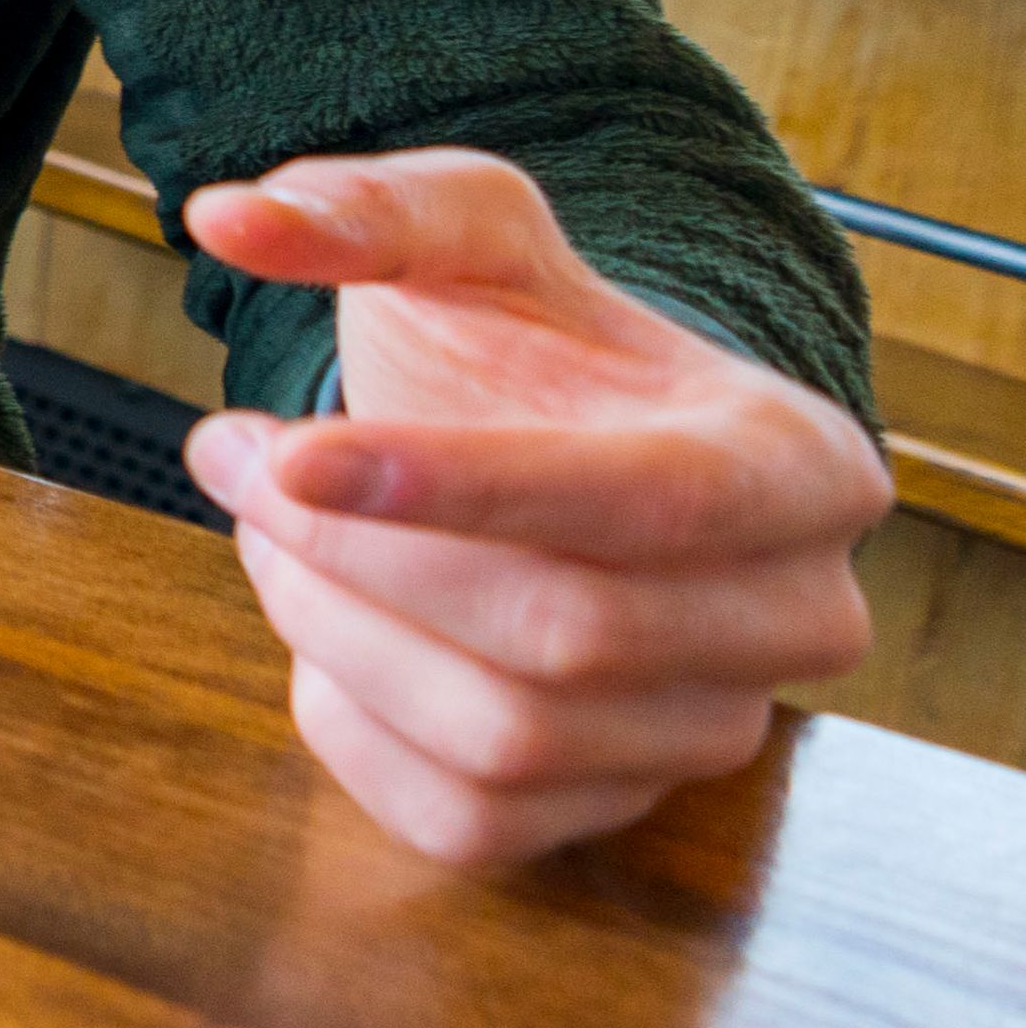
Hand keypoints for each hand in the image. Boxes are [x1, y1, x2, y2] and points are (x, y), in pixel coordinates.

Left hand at [175, 147, 883, 868]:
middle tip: (236, 455)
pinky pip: (463, 818)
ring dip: (336, 630)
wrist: (554, 449)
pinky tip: (325, 628)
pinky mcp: (613, 811)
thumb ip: (364, 208)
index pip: (647, 503)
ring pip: (506, 736)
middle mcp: (797, 618)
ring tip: (273, 529)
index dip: (458, 487)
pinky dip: (351, 725)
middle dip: (359, 551)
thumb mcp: (466, 238)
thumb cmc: (525, 346)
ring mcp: (715, 730)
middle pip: (563, 632)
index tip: (289, 451)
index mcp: (800, 466)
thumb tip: (227, 216)